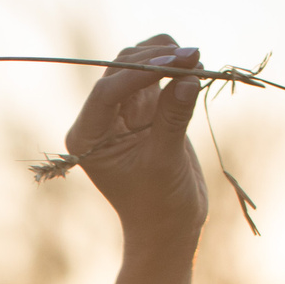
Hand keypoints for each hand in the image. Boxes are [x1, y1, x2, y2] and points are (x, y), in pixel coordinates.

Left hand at [65, 36, 209, 283]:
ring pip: (139, 67)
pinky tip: (197, 68)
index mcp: (87, 137)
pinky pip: (158, 78)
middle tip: (194, 55)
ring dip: (166, 57)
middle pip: (121, 70)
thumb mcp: (165, 161)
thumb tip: (188, 76)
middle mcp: (99, 120)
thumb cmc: (158, 204)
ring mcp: (122, 113)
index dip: (140, 73)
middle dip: (156, 59)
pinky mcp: (146, 111)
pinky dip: (176, 69)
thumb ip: (174, 118)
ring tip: (197, 60)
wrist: (168, 228)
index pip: (106, 91)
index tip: (176, 62)